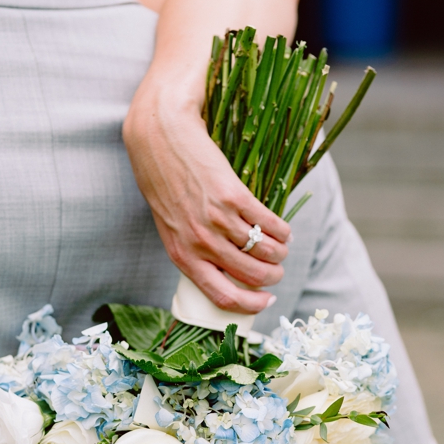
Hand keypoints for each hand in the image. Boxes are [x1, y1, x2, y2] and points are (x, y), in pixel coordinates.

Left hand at [124, 87, 288, 314]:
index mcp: (182, 256)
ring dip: (281, 253)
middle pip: (252, 276)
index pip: (222, 296)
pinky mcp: (234, 196)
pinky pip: (271, 224)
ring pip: (266, 252)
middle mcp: (200, 243)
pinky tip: (284, 229)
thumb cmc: (164, 183)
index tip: (266, 301)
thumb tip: (227, 271)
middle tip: (277, 269)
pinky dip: (283, 230)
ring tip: (282, 247)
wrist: (159, 138)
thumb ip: (194, 249)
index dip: (249, 305)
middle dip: (273, 277)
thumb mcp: (171, 225)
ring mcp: (217, 220)